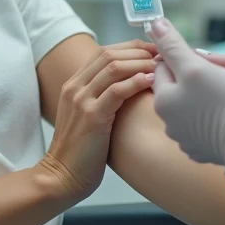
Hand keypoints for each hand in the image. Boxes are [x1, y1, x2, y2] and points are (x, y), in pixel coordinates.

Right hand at [40, 40, 156, 200]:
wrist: (62, 177)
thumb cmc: (81, 152)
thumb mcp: (87, 117)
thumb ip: (101, 98)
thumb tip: (130, 86)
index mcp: (74, 85)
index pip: (103, 51)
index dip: (131, 47)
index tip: (153, 51)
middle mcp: (75, 87)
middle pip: (109, 54)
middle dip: (139, 51)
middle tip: (162, 55)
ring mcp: (81, 100)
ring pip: (114, 67)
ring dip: (140, 63)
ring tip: (160, 67)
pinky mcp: (92, 116)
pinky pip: (117, 91)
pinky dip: (136, 82)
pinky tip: (151, 82)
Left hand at [147, 20, 224, 167]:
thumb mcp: (196, 67)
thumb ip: (172, 46)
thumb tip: (154, 24)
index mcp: (163, 101)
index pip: (163, 67)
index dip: (182, 58)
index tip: (203, 60)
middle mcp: (169, 123)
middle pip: (179, 89)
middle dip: (198, 79)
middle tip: (223, 78)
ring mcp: (187, 140)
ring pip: (194, 108)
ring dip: (209, 98)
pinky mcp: (204, 151)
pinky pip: (207, 127)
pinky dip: (217, 119)